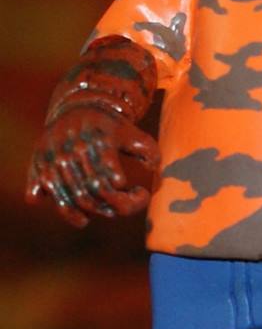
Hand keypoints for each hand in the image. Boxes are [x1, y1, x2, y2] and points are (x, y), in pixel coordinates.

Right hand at [26, 106, 159, 227]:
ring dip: (97, 213)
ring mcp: (55, 160)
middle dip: (117, 206)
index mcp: (99, 141)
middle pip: (96, 193)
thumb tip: (153, 168)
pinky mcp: (40, 168)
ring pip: (76, 199)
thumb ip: (146, 149)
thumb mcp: (131, 132)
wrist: (74, 108)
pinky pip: (48, 196)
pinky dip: (67, 212)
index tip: (141, 192)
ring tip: (111, 211)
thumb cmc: (108, 126)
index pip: (113, 180)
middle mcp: (74, 151)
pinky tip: (83, 220)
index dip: (128, 195)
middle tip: (129, 204)